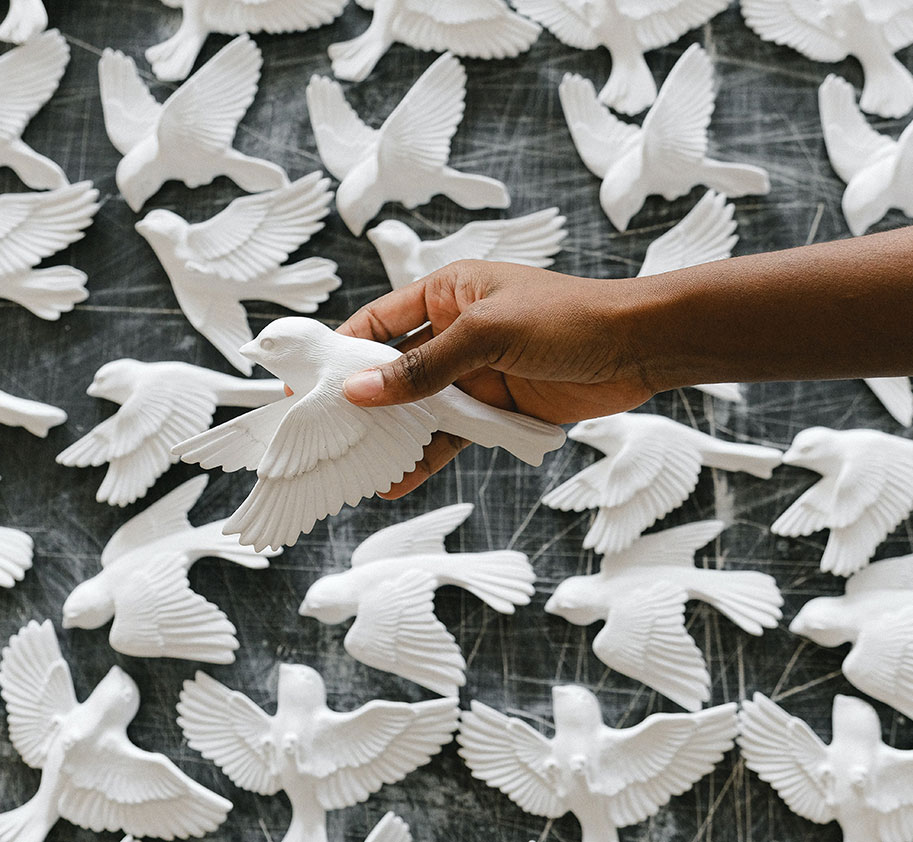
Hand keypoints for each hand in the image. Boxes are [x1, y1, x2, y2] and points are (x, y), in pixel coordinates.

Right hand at [338, 260, 656, 497]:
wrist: (638, 347)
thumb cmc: (567, 318)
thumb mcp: (487, 335)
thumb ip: (424, 367)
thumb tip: (360, 392)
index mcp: (445, 294)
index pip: (376, 323)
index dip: (339, 352)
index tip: (304, 383)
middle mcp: (453, 332)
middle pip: (392, 370)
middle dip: (361, 403)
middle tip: (322, 437)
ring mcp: (473, 373)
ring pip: (419, 408)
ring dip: (392, 436)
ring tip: (356, 469)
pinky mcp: (495, 408)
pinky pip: (453, 435)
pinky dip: (428, 457)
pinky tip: (402, 480)